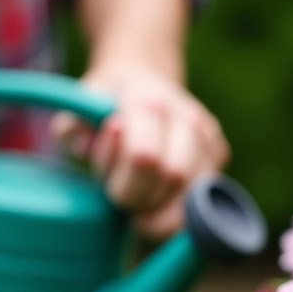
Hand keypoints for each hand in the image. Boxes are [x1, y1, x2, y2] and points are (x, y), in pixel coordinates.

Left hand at [53, 64, 229, 239]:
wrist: (141, 80)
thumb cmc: (105, 104)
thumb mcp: (77, 109)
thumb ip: (73, 128)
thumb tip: (86, 147)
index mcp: (149, 101)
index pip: (144, 156)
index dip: (121, 182)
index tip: (106, 186)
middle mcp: (187, 117)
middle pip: (173, 176)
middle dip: (142, 198)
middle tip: (122, 200)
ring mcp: (208, 135)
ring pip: (194, 194)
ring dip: (162, 211)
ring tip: (140, 207)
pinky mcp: (219, 153)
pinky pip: (205, 198)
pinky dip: (178, 211)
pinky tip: (159, 202)